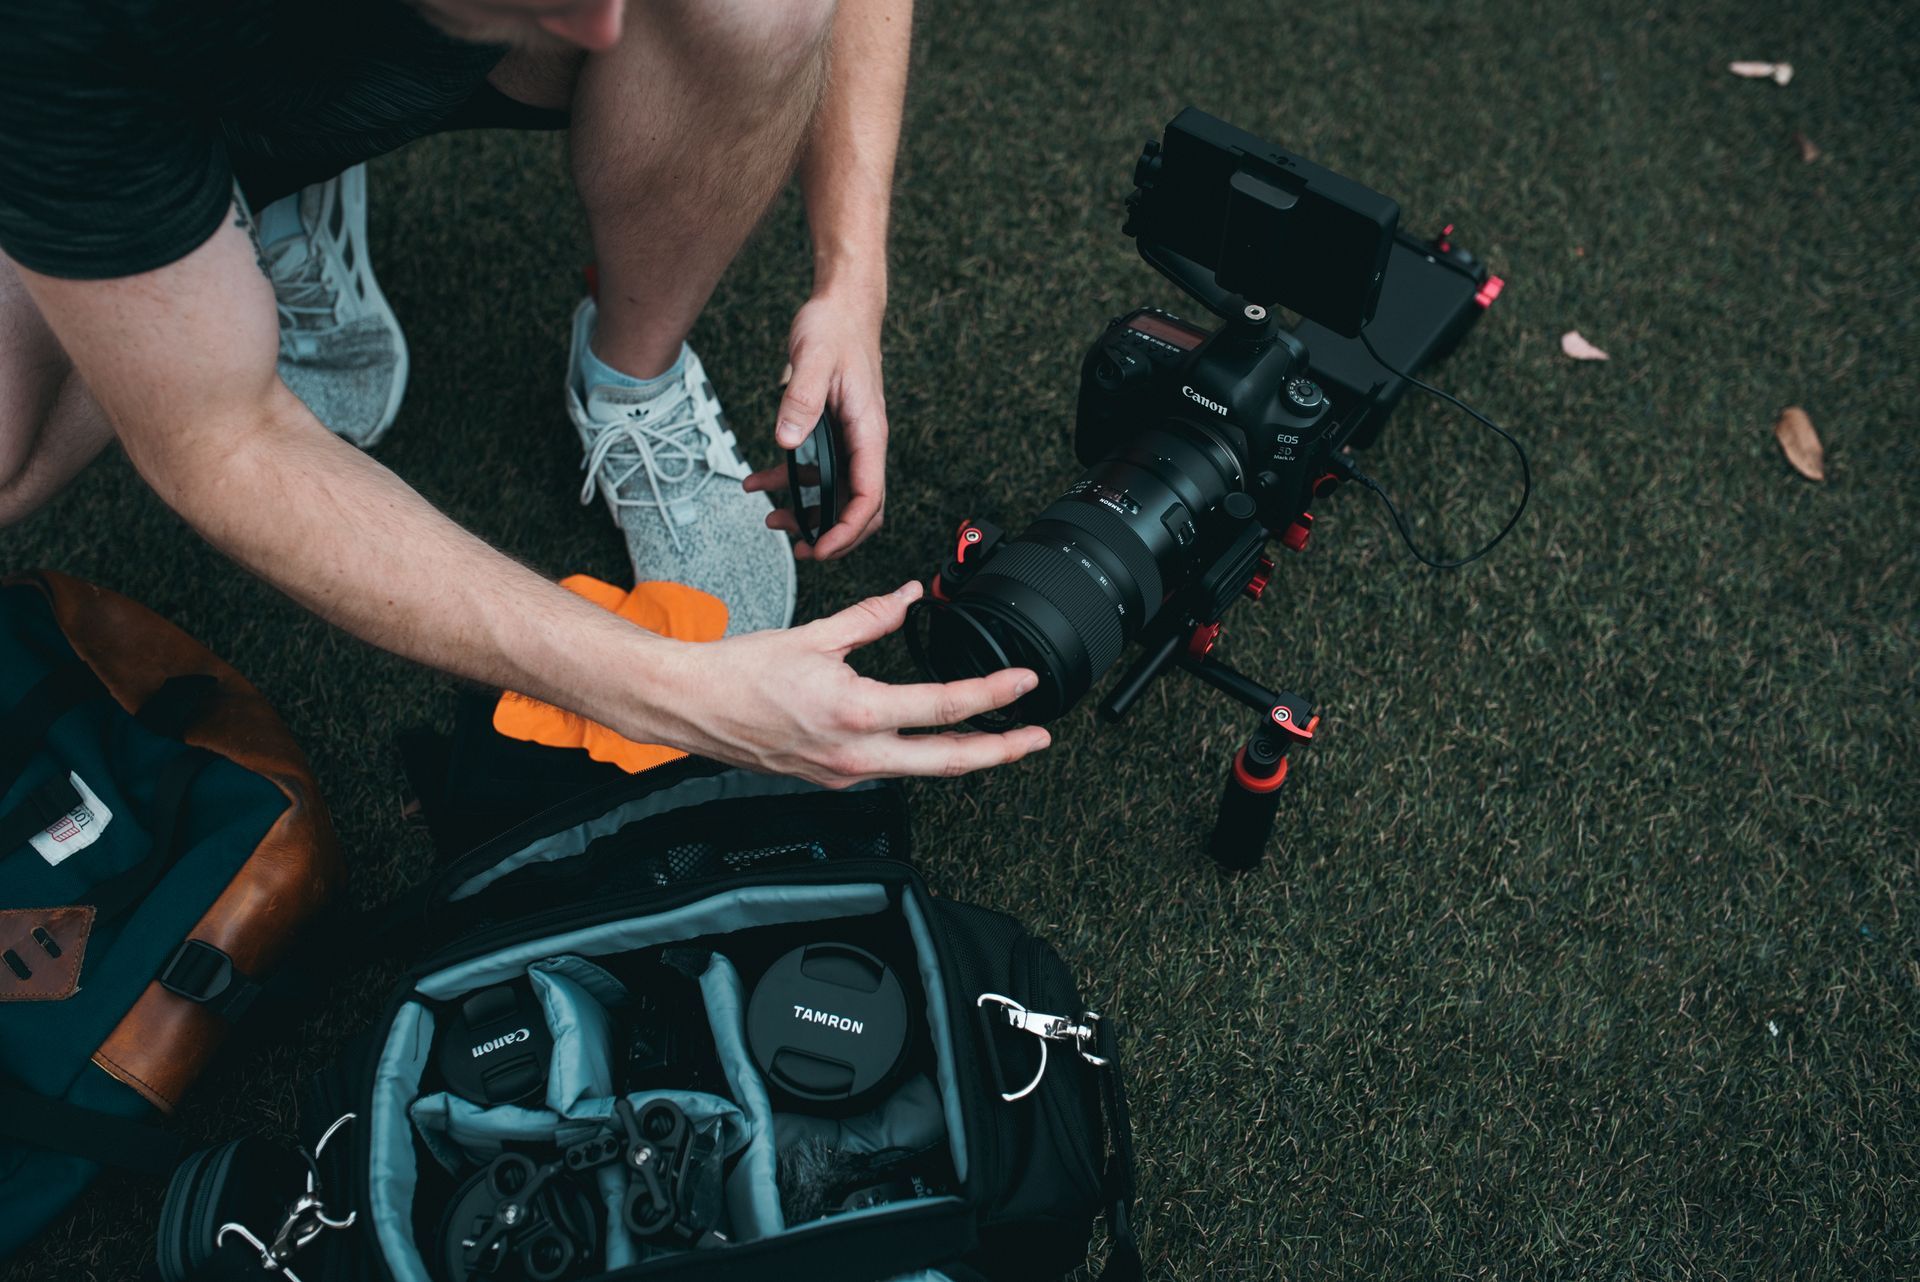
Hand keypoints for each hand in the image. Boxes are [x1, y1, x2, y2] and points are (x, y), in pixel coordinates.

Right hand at [636, 581, 1049, 786]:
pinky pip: (887, 769)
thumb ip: (872, 617)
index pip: (944, 707)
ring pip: (919, 770)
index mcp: (857, 713)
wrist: (691, 706)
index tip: (1024, 684)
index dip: (994, 696)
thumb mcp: (816, 634)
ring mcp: (844, 773)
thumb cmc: (740, 673)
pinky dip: (916, 754)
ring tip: (997, 739)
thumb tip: (908, 597)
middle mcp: (855, 754)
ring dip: (961, 755)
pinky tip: (930, 739)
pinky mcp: (831, 778)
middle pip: (948, 762)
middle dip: (1001, 752)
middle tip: (1037, 737)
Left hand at [743, 289, 887, 559]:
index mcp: (869, 430)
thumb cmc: (834, 328)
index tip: (820, 548)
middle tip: (800, 550)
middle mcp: (864, 441)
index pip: (869, 495)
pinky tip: (759, 483)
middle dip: (832, 535)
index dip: (847, 530)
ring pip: (837, 493)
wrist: (841, 306)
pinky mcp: (833, 432)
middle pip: (861, 506)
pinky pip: (817, 471)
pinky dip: (790, 483)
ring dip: (807, 513)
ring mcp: (850, 439)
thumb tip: (786, 441)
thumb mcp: (813, 359)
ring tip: (772, 521)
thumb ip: (801, 400)